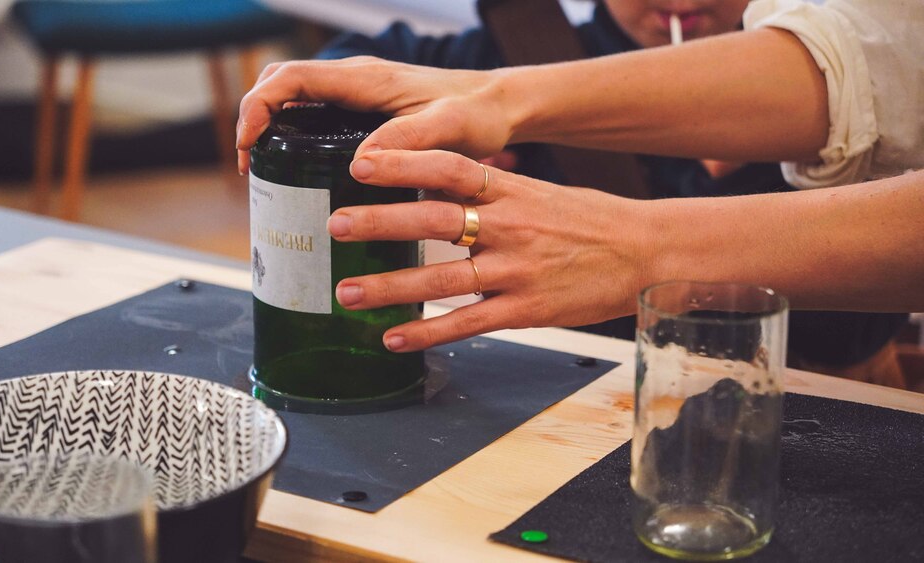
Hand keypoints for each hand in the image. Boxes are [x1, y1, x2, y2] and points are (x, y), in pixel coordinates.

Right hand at [236, 56, 514, 173]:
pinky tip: (296, 165)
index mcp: (364, 79)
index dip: (257, 108)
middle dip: (252, 117)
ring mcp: (356, 91)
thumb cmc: (476, 114)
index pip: (290, 80)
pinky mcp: (363, 106)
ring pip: (293, 95)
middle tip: (248, 165)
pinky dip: (290, 129)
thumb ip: (407, 142)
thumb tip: (360, 164)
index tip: (248, 146)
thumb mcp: (447, 129)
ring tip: (262, 169)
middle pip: (280, 83)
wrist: (498, 106)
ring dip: (268, 123)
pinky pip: (312, 108)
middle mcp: (354, 79)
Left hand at [326, 149, 660, 351]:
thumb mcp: (539, 191)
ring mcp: (517, 270)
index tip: (361, 163)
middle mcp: (509, 226)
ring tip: (348, 292)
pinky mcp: (527, 309)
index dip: (403, 163)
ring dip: (390, 286)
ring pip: (442, 278)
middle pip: (434, 219)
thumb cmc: (590, 220)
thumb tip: (438, 183)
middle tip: (336, 226)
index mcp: (512, 190)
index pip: (449, 167)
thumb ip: (491, 189)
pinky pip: (468, 323)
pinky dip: (428, 333)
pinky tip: (394, 338)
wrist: (645, 253)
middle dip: (380, 223)